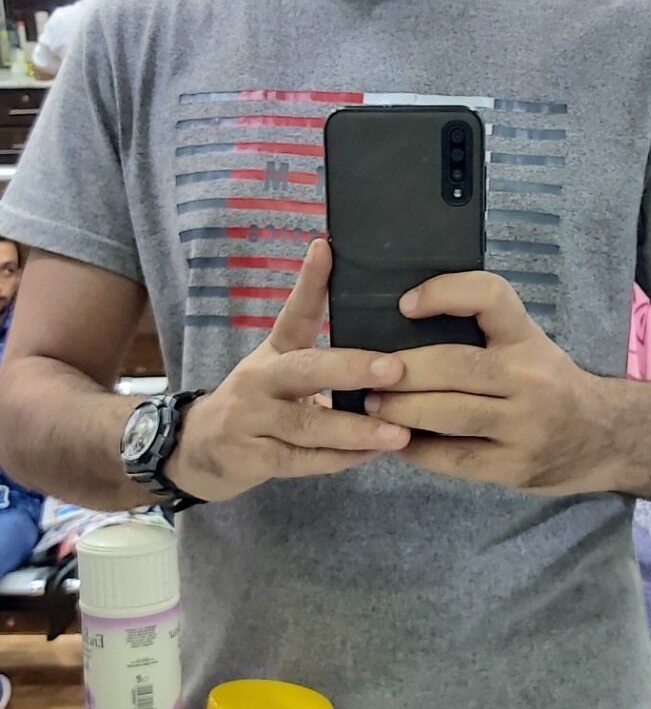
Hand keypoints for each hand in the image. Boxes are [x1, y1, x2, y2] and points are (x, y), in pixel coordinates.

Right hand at [165, 239, 408, 501]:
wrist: (194, 450)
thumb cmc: (257, 407)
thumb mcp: (279, 374)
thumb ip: (321, 365)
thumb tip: (388, 352)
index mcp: (274, 353)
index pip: (293, 312)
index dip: (309, 281)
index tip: (325, 249)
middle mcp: (260, 380)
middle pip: (304, 369)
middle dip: (350, 368)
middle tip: (395, 369)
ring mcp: (252, 420)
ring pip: (307, 425)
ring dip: (355, 430)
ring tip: (398, 432)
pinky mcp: (251, 458)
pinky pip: (301, 460)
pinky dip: (338, 460)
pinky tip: (370, 456)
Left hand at [364, 271, 616, 496]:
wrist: (605, 438)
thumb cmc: (549, 384)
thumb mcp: (529, 346)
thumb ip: (483, 335)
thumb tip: (400, 325)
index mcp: (528, 339)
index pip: (490, 296)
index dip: (443, 292)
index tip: (405, 305)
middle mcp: (530, 378)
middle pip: (454, 364)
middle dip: (403, 370)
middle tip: (370, 374)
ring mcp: (524, 426)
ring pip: (450, 414)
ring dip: (401, 410)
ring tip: (374, 406)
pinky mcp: (513, 467)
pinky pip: (454, 458)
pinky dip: (417, 450)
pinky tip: (396, 441)